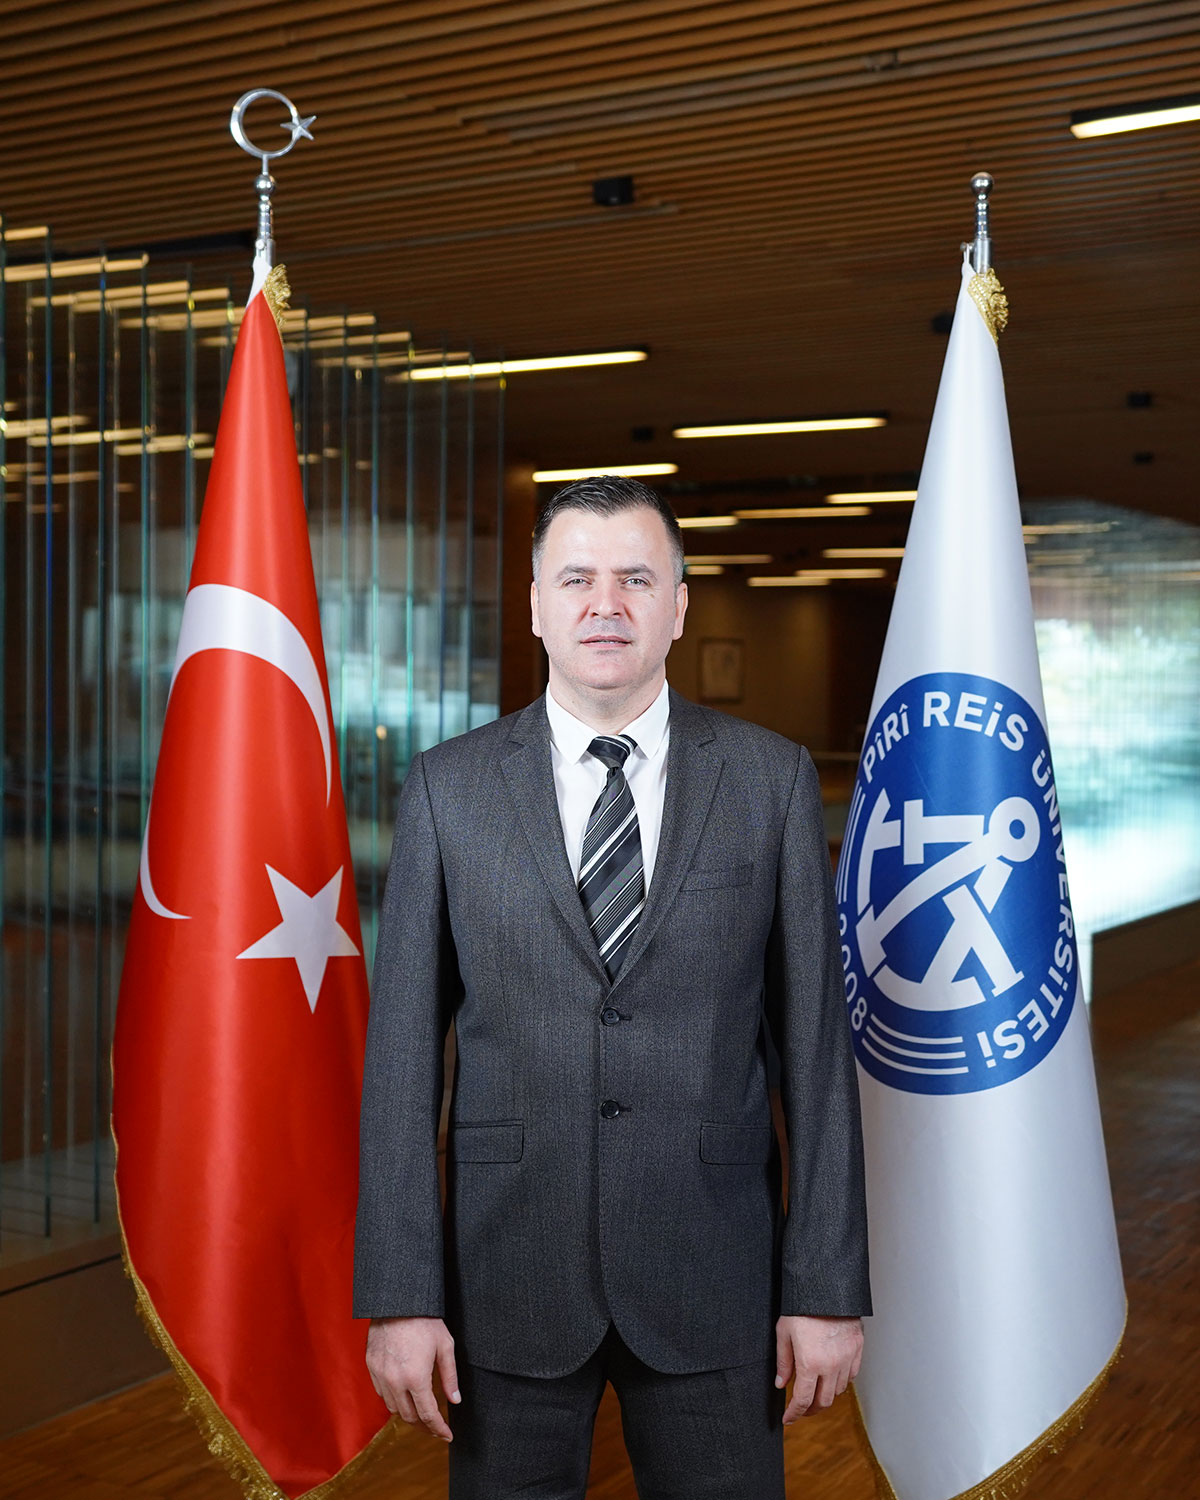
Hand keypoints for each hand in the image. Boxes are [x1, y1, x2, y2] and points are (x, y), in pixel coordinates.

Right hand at [366, 1316, 460, 1441]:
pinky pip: (381, 1394)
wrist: (397, 1302)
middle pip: (409, 1416)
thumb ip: (450, 1377)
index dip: (438, 1428)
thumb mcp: (445, 1346)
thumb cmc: (425, 1321)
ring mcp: (380, 1375)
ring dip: (408, 1414)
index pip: (428, 1414)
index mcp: (416, 1378)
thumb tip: (455, 1401)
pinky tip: (403, 1396)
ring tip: (420, 1414)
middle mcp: (395, 1382)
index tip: (447, 1435)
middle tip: (435, 1427)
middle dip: (424, 1426)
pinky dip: (393, 1400)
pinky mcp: (371, 1367)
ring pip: (393, 1408)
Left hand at [774, 1314, 862, 1422]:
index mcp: (810, 1363)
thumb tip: (781, 1385)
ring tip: (815, 1391)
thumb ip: (783, 1362)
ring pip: (838, 1390)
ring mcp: (847, 1358)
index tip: (788, 1418)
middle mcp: (831, 1365)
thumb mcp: (784, 1333)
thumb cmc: (802, 1307)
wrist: (827, 1287)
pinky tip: (831, 1377)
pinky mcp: (857, 1349)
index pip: (803, 1400)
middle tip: (801, 1409)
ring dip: (826, 1395)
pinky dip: (841, 1382)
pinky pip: (852, 1376)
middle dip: (811, 1410)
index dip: (794, 1413)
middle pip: (823, 1402)